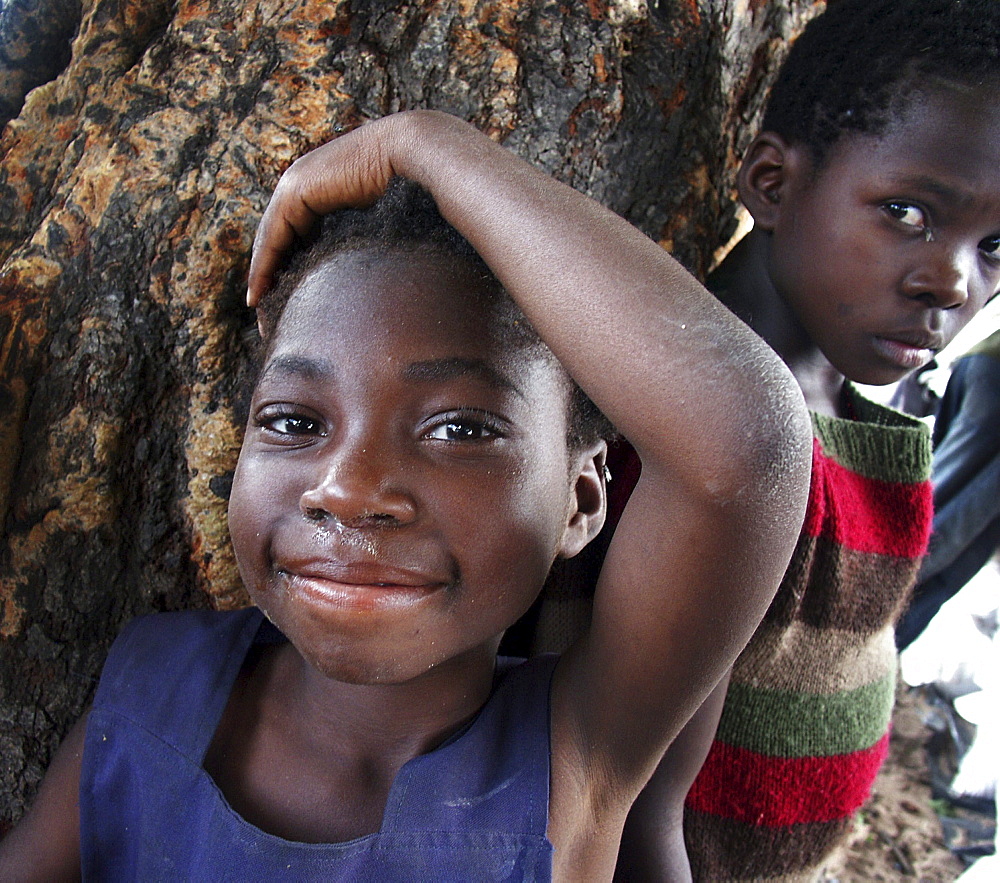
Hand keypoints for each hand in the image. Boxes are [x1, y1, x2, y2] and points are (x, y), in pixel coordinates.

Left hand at [246, 111, 478, 306]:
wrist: (418, 152)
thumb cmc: (418, 188)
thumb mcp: (389, 220)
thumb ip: (377, 240)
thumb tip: (395, 277)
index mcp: (330, 186)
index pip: (301, 230)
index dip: (292, 263)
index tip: (290, 298)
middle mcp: (309, 180)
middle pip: (282, 235)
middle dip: (272, 272)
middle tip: (267, 312)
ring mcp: (299, 181)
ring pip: (272, 236)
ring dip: (263, 273)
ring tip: (260, 307)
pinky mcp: (296, 189)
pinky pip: (272, 235)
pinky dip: (263, 265)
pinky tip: (260, 292)